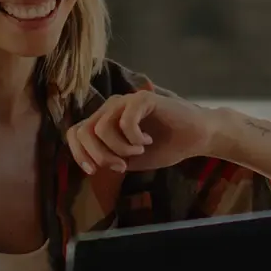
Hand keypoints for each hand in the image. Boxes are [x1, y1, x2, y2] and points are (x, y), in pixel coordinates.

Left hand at [64, 90, 227, 173]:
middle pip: (83, 132)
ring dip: (119, 148)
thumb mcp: (129, 160)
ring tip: (139, 151)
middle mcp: (110, 108)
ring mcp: (125, 101)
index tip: (94, 171)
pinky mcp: (142, 98)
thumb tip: (92, 164)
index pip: (75, 133)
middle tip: (122, 165)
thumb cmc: (164, 147)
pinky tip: (147, 141)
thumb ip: (109, 159)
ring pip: (101, 128)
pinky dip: (134, 138)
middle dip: (100, 155)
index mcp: (104, 121)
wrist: (195, 138)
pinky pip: (125, 121)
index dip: (79, 154)